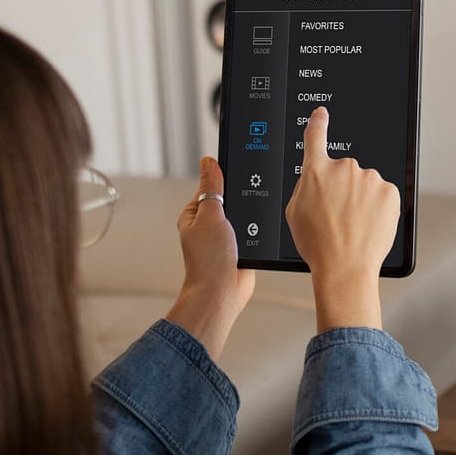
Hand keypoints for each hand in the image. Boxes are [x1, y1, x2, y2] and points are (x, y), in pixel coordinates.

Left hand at [165, 156, 255, 359]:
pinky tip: (261, 229)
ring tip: (251, 219)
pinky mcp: (242, 246)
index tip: (240, 169)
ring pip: (244, 213)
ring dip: (250, 215)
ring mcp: (225, 236)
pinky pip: (253, 229)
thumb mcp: (210, 215)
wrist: (223, 293)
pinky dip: (258, 228)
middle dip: (241, 198)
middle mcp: (208, 224)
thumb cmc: (208, 261)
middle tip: (247, 199)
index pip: (211, 185)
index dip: (225, 177)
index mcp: (194, 213)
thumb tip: (208, 161)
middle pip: (230, 198)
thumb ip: (212, 187)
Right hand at [284, 107, 400, 331]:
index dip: (318, 122)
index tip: (321, 114)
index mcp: (316, 172)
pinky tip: (369, 224)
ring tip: (354, 224)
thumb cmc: (318, 244)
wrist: (345, 266)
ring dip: (362, 199)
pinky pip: (382, 195)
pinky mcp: (389, 191)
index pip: (315, 137)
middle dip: (343, 188)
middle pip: (344, 172)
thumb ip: (304, 187)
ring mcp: (369, 178)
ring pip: (365, 184)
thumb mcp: (294, 213)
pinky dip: (378, 207)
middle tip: (338, 215)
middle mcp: (344, 168)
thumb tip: (315, 180)